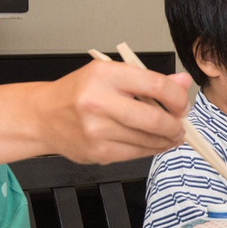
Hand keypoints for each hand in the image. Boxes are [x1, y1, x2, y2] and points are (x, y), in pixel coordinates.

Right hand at [36, 62, 192, 163]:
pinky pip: (136, 153)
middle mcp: (99, 102)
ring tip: (171, 135)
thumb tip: (182, 82)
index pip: (155, 85)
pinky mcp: (98, 152)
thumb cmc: (78, 93)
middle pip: (154, 119)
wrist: (44, 117)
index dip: (177, 97)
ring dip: (166, 140)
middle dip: (175, 125)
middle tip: (180, 125)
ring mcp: (97, 130)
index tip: (182, 103)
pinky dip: (150, 149)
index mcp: (105, 76)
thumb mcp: (110, 74)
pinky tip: (153, 143)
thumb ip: (148, 80)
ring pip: (148, 140)